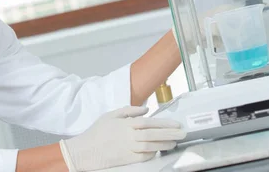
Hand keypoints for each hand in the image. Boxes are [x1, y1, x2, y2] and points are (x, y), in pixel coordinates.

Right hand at [59, 106, 185, 170]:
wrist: (85, 150)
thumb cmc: (97, 131)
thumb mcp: (111, 115)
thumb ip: (128, 110)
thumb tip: (146, 109)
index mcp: (125, 123)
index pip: (149, 122)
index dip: (164, 123)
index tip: (176, 124)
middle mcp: (128, 135)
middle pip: (153, 134)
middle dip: (169, 133)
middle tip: (182, 133)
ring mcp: (127, 148)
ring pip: (150, 146)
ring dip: (164, 144)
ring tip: (174, 142)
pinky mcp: (126, 159)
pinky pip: (143, 156)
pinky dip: (152, 153)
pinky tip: (159, 151)